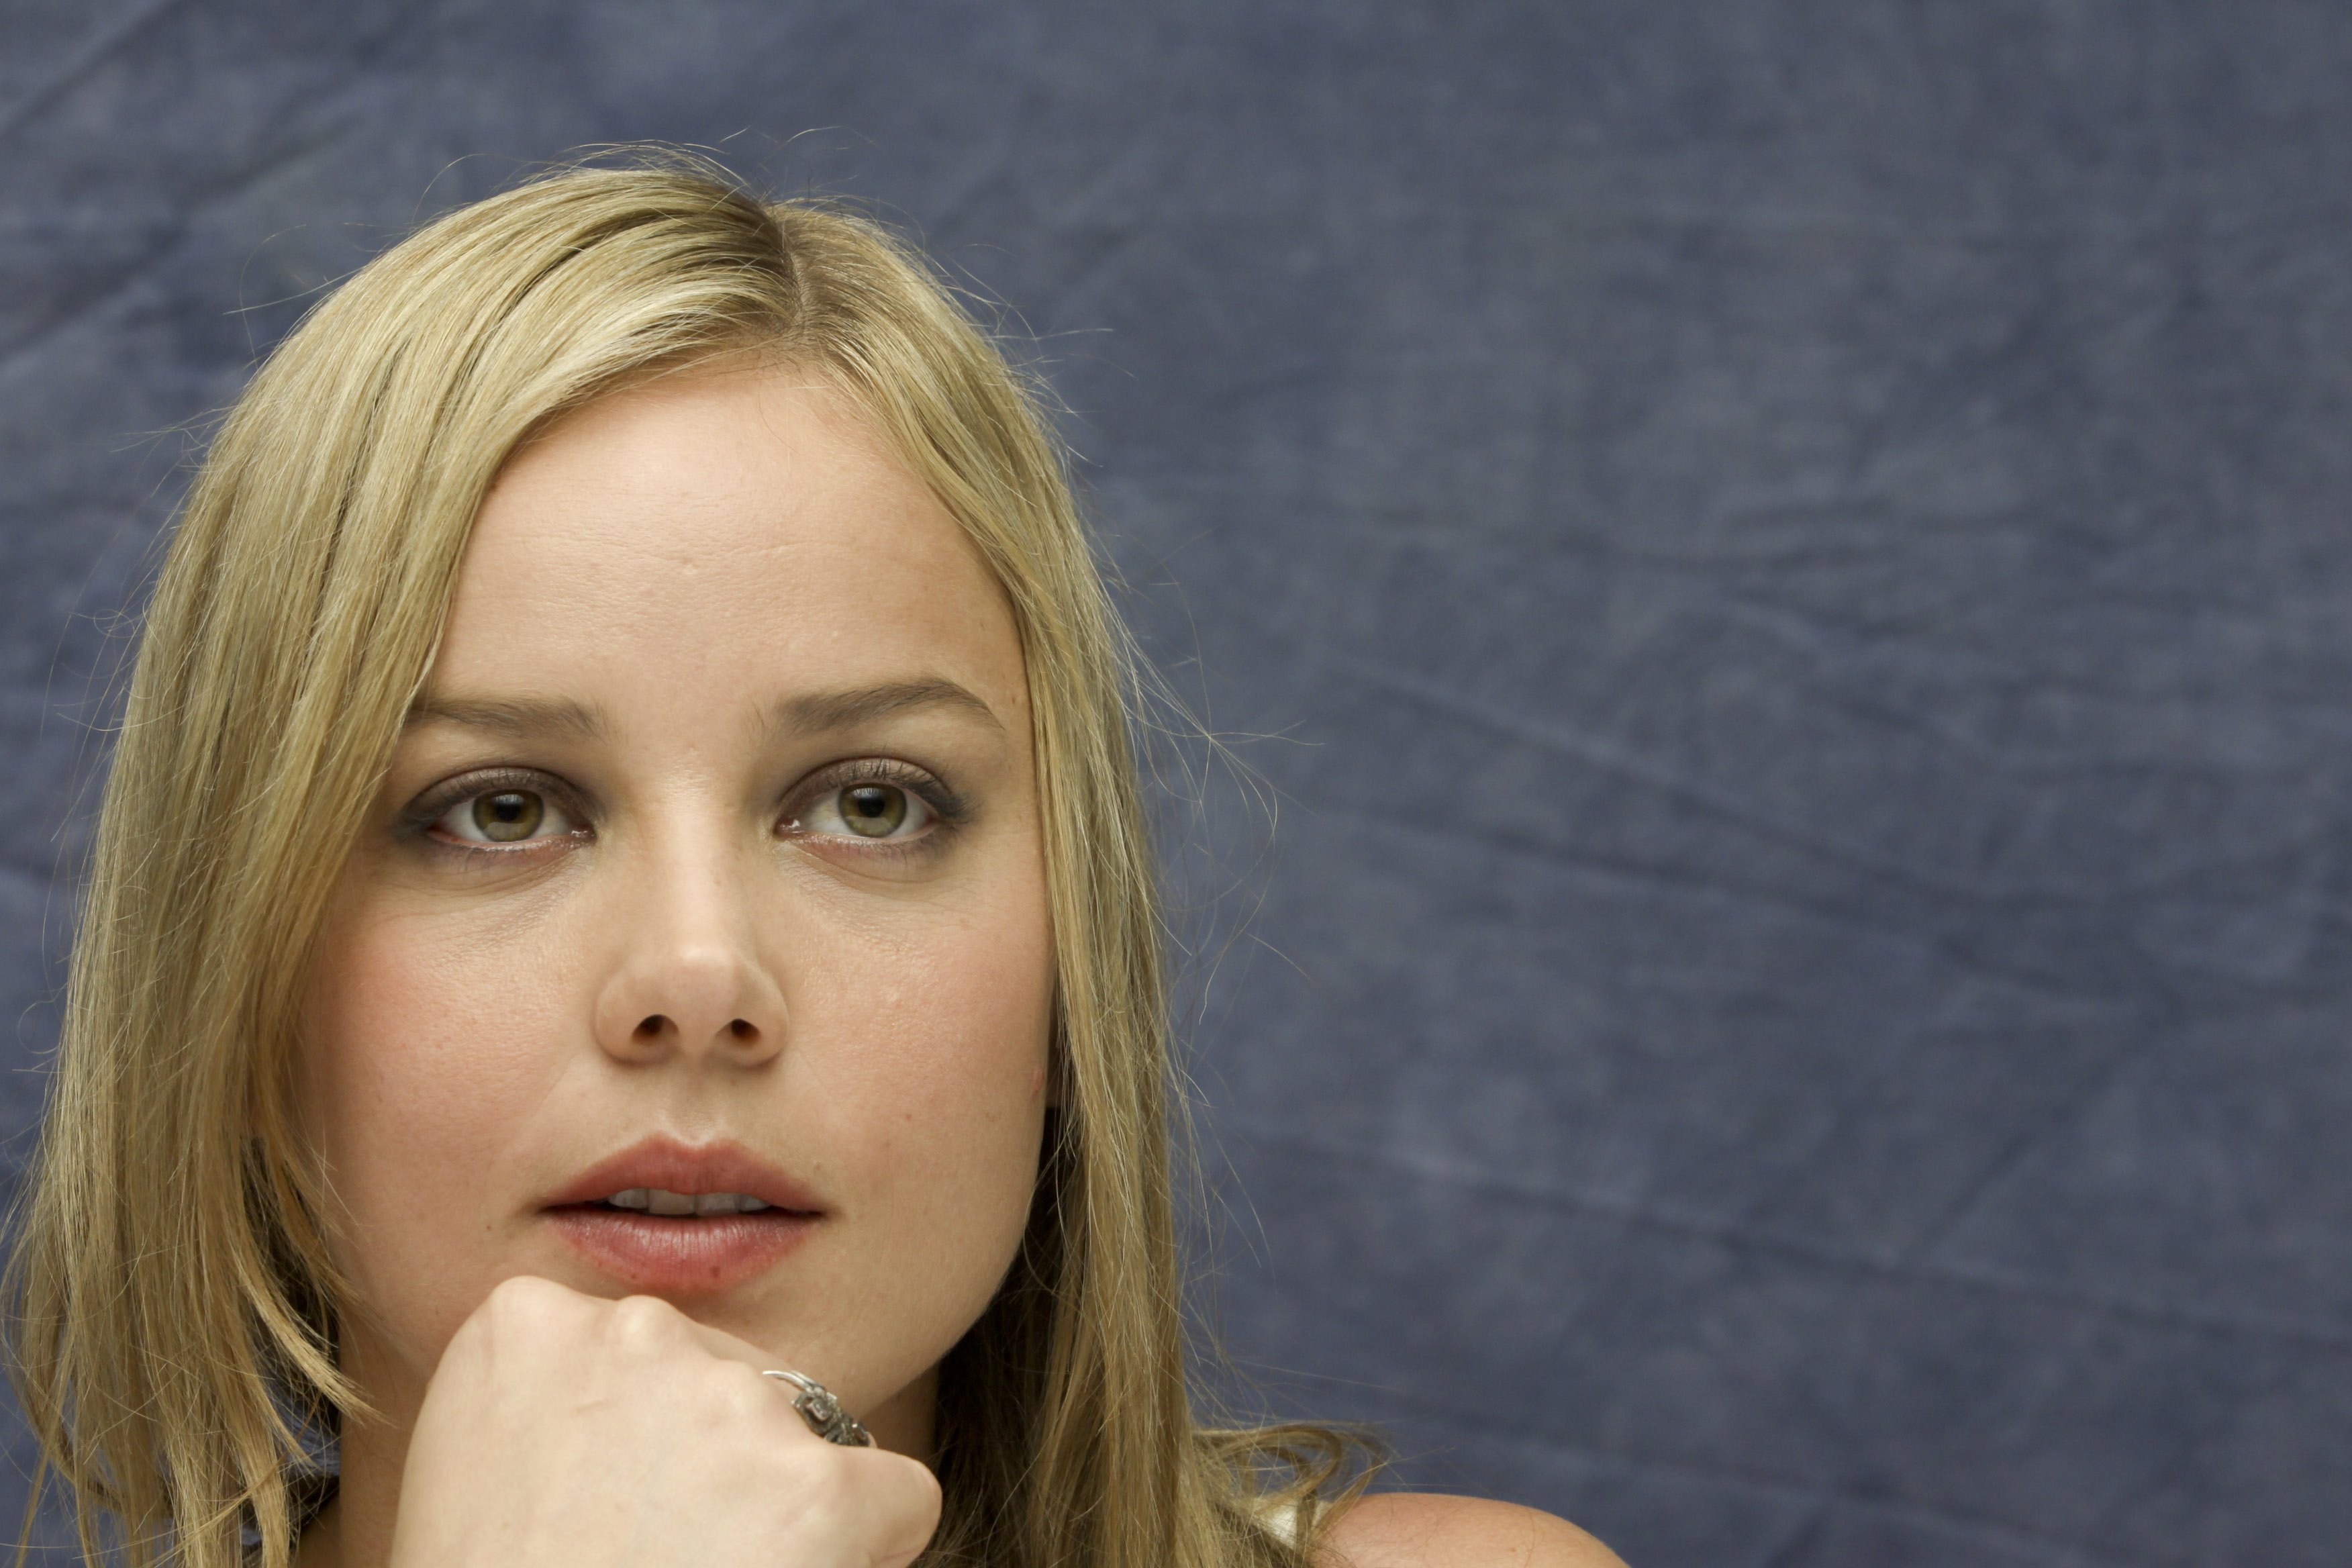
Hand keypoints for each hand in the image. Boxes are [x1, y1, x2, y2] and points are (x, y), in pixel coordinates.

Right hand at [387, 1275, 940, 1567]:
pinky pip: (896, 1497)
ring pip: (810, 1440)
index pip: (644, 1349)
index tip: (606, 1517)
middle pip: (734, 1382)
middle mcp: (636, 1333)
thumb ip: (573, 1406)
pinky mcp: (822, 1486)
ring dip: (782, 1512)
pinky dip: (868, 1548)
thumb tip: (649, 1414)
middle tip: (662, 1558)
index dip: (647, 1446)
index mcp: (530, 1326)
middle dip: (723, 1467)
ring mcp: (733, 1404)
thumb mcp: (486, 1478)